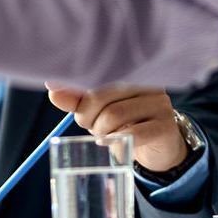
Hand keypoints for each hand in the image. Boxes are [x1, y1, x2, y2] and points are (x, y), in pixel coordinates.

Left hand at [46, 85, 186, 172]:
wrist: (159, 147)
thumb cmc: (127, 122)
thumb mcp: (99, 111)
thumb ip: (77, 99)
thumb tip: (52, 88)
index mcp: (132, 71)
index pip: (98, 75)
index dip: (78, 93)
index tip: (69, 103)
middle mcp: (148, 83)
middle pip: (103, 94)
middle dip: (87, 116)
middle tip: (89, 126)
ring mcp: (160, 103)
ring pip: (115, 115)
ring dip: (101, 131)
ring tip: (103, 135)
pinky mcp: (166, 126)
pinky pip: (134, 133)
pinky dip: (116, 140)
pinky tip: (109, 143)